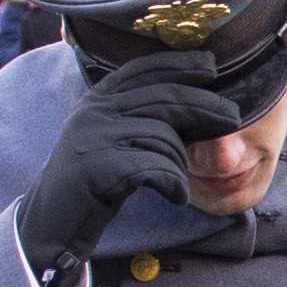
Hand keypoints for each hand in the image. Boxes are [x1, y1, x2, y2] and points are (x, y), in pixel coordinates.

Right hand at [14, 58, 238, 269]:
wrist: (53, 221)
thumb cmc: (96, 181)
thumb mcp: (114, 140)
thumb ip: (141, 118)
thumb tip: (197, 102)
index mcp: (98, 99)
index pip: (142, 69)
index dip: (179, 64)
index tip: (211, 65)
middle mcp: (94, 111)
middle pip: (163, 98)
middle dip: (205, 106)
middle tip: (233, 116)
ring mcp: (93, 136)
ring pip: (163, 136)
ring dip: (181, 165)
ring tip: (177, 184)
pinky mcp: (97, 166)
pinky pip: (156, 168)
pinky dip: (174, 185)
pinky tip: (174, 197)